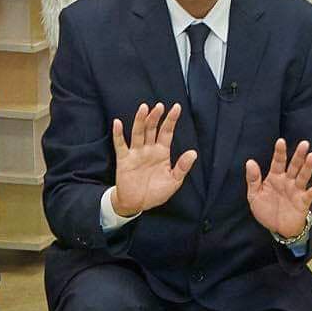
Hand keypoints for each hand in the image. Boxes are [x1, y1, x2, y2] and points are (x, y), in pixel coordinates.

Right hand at [109, 102, 195, 217]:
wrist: (137, 204)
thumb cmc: (156, 192)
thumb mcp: (174, 181)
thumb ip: (182, 167)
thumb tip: (193, 153)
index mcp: (162, 152)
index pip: (167, 132)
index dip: (171, 120)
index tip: (176, 107)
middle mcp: (149, 149)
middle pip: (152, 129)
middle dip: (156, 117)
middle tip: (159, 106)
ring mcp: (136, 153)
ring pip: (138, 133)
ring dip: (140, 120)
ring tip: (144, 108)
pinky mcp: (124, 160)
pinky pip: (121, 145)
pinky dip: (118, 134)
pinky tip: (118, 123)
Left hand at [241, 137, 311, 242]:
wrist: (277, 229)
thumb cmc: (266, 210)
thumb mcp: (254, 196)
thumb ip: (253, 179)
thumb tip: (250, 162)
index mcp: (275, 177)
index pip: (278, 162)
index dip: (280, 152)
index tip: (281, 141)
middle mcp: (287, 181)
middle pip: (294, 166)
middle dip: (298, 155)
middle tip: (304, 143)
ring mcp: (296, 191)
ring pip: (303, 176)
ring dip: (308, 167)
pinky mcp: (303, 202)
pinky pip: (310, 194)